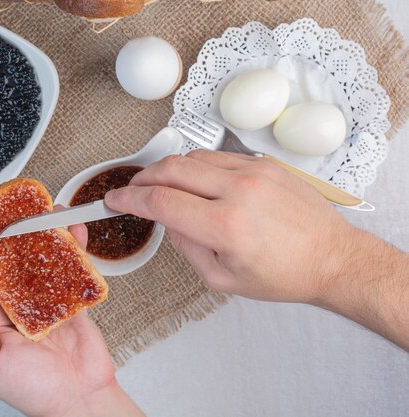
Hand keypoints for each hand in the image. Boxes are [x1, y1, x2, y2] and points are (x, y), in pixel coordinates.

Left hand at [0, 216, 143, 416]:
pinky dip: (74, 250)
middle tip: (21, 211)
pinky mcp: (70, 301)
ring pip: (42, 262)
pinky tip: (74, 232)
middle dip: (16, 236)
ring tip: (48, 213)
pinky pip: (71, 270)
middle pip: (12, 263)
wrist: (79, 399)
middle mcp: (14, 307)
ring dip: (46, 237)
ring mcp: (43, 302)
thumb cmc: (31, 390)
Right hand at [105, 151, 408, 350]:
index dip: (130, 199)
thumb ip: (185, 247)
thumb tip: (166, 219)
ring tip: (160, 185)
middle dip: (142, 177)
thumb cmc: (283, 274)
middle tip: (131, 189)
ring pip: (193, 158)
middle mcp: (239, 191)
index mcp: (226, 227)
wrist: (331, 257)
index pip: (161, 202)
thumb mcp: (222, 280)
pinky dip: (197, 167)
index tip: (115, 199)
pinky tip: (195, 181)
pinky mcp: (265, 164)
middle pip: (171, 169)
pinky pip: (218, 157)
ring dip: (168, 170)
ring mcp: (254, 172)